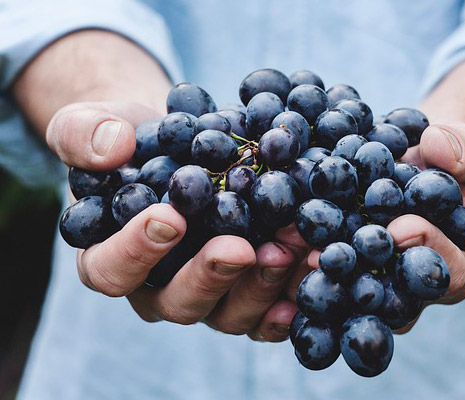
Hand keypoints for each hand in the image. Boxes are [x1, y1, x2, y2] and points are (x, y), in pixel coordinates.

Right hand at [48, 101, 307, 341]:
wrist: (179, 144)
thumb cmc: (130, 141)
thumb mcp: (92, 124)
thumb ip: (84, 134)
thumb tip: (112, 147)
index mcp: (111, 257)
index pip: (111, 270)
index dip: (136, 251)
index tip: (170, 218)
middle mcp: (159, 288)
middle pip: (178, 302)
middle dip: (211, 276)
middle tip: (240, 248)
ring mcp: (208, 294)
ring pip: (230, 313)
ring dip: (262, 286)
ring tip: (290, 249)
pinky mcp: (246, 290)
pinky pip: (268, 311)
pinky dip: (291, 297)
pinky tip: (312, 272)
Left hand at [289, 122, 464, 333]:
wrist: (414, 163)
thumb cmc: (448, 161)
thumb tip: (439, 148)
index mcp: (453, 266)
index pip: (448, 273)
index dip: (428, 251)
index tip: (401, 226)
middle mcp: (409, 288)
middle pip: (390, 298)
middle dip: (360, 275)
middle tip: (329, 255)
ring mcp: (371, 284)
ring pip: (347, 296)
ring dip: (318, 276)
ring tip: (290, 251)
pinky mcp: (339, 272)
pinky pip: (319, 276)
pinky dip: (294, 263)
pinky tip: (271, 245)